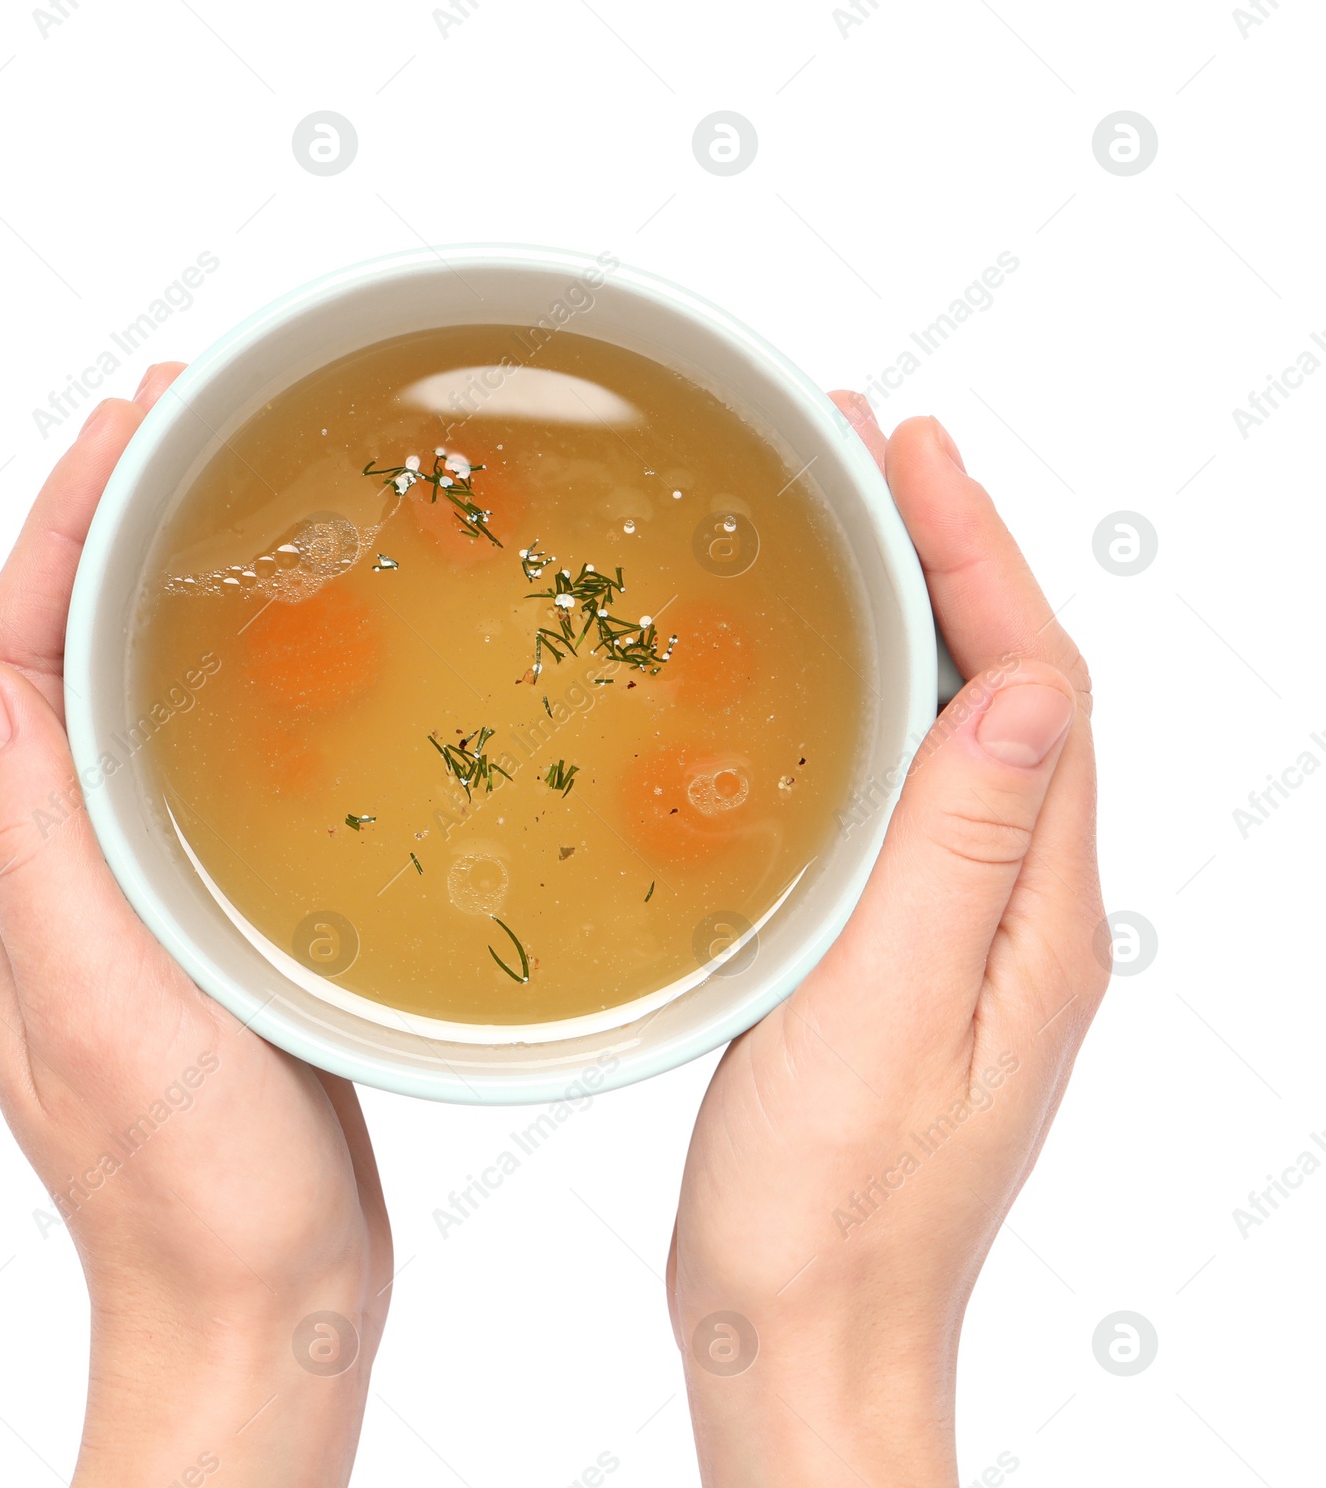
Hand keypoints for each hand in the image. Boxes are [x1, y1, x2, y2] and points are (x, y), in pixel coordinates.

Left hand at [0, 365, 392, 1487]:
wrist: (262, 1294)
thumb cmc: (186, 1187)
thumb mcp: (101, 1016)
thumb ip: (32, 858)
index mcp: (12, 883)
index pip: (6, 661)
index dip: (54, 531)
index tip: (124, 428)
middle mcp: (54, 872)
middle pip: (56, 657)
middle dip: (102, 528)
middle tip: (181, 425)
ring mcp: (127, 892)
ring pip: (123, 702)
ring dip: (157, 591)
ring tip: (224, 499)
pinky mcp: (200, 917)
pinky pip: (186, 765)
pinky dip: (216, 680)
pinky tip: (284, 655)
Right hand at [667, 397, 1105, 1485]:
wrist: (798, 1330)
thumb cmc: (830, 1210)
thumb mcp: (889, 1019)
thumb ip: (956, 856)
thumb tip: (1029, 689)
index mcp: (1033, 920)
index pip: (1037, 688)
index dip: (977, 555)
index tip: (909, 452)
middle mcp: (1016, 915)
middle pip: (1008, 690)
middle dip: (949, 557)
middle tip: (865, 455)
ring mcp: (958, 934)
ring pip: (955, 736)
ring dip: (912, 620)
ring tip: (842, 530)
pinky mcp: (893, 953)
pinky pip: (901, 795)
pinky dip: (867, 708)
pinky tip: (809, 686)